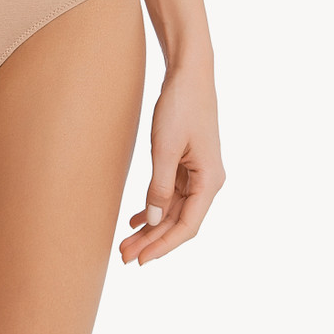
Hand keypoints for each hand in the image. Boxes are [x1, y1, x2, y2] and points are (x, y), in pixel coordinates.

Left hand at [120, 61, 224, 265]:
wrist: (188, 73)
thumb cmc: (180, 106)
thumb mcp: (165, 147)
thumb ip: (160, 185)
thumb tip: (154, 220)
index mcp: (210, 181)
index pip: (187, 226)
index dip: (163, 246)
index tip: (140, 261)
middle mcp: (208, 181)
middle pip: (179, 222)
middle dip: (152, 241)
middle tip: (124, 257)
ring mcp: (199, 173)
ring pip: (174, 210)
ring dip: (151, 227)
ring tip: (125, 243)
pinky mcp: (188, 163)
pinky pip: (172, 194)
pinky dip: (154, 207)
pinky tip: (137, 220)